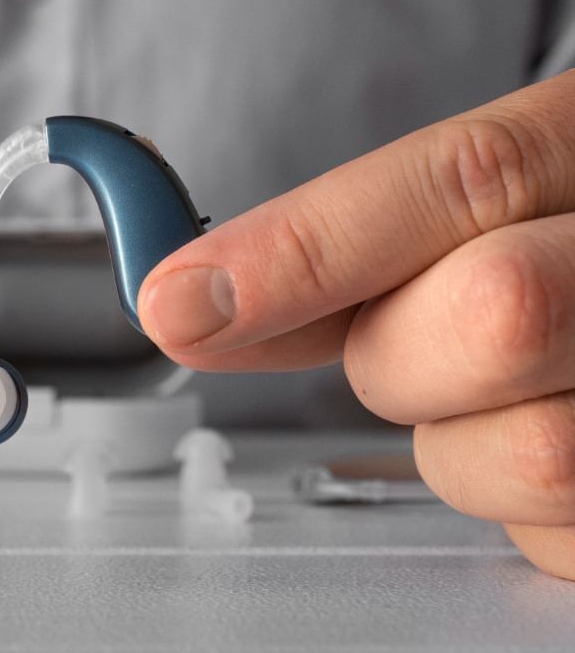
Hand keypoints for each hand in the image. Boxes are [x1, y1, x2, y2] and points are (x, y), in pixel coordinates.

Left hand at [139, 71, 574, 578]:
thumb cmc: (552, 244)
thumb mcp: (477, 204)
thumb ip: (346, 242)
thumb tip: (190, 296)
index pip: (459, 179)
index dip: (301, 248)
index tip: (178, 300)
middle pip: (493, 313)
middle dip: (399, 352)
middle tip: (405, 345)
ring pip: (532, 452)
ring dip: (460, 441)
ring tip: (493, 395)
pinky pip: (557, 535)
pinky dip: (510, 502)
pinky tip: (535, 433)